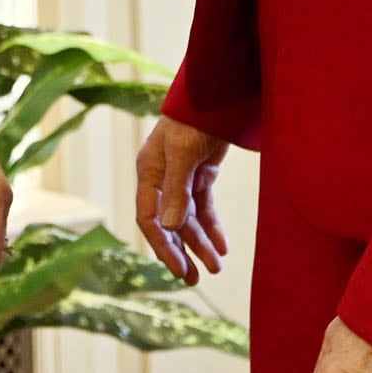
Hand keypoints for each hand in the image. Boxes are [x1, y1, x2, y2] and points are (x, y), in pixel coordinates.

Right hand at [134, 115, 229, 283]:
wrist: (218, 93)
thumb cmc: (193, 120)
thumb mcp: (182, 155)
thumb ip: (176, 191)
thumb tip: (171, 229)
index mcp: (148, 172)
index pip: (149, 219)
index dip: (163, 246)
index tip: (179, 270)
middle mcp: (162, 177)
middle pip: (169, 223)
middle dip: (182, 251)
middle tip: (193, 279)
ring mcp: (182, 175)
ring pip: (188, 218)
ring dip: (201, 242)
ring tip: (216, 266)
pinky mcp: (201, 173)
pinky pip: (204, 206)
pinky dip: (212, 225)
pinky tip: (223, 245)